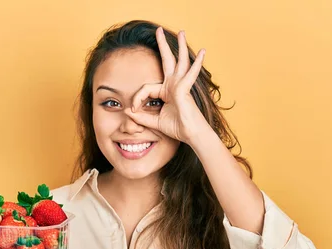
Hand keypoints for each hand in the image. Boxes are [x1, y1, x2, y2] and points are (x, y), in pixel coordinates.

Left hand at [124, 27, 211, 143]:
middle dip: (162, 45)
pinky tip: (203, 53)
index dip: (137, 98)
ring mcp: (180, 85)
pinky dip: (196, 64)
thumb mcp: (154, 122)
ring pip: (179, 61)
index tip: (133, 110)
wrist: (191, 135)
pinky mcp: (184, 89)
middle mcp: (174, 85)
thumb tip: (128, 111)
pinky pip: (189, 74)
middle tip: (158, 31)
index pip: (147, 88)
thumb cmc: (177, 128)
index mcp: (166, 91)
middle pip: (167, 61)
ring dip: (180, 46)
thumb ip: (141, 116)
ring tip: (181, 32)